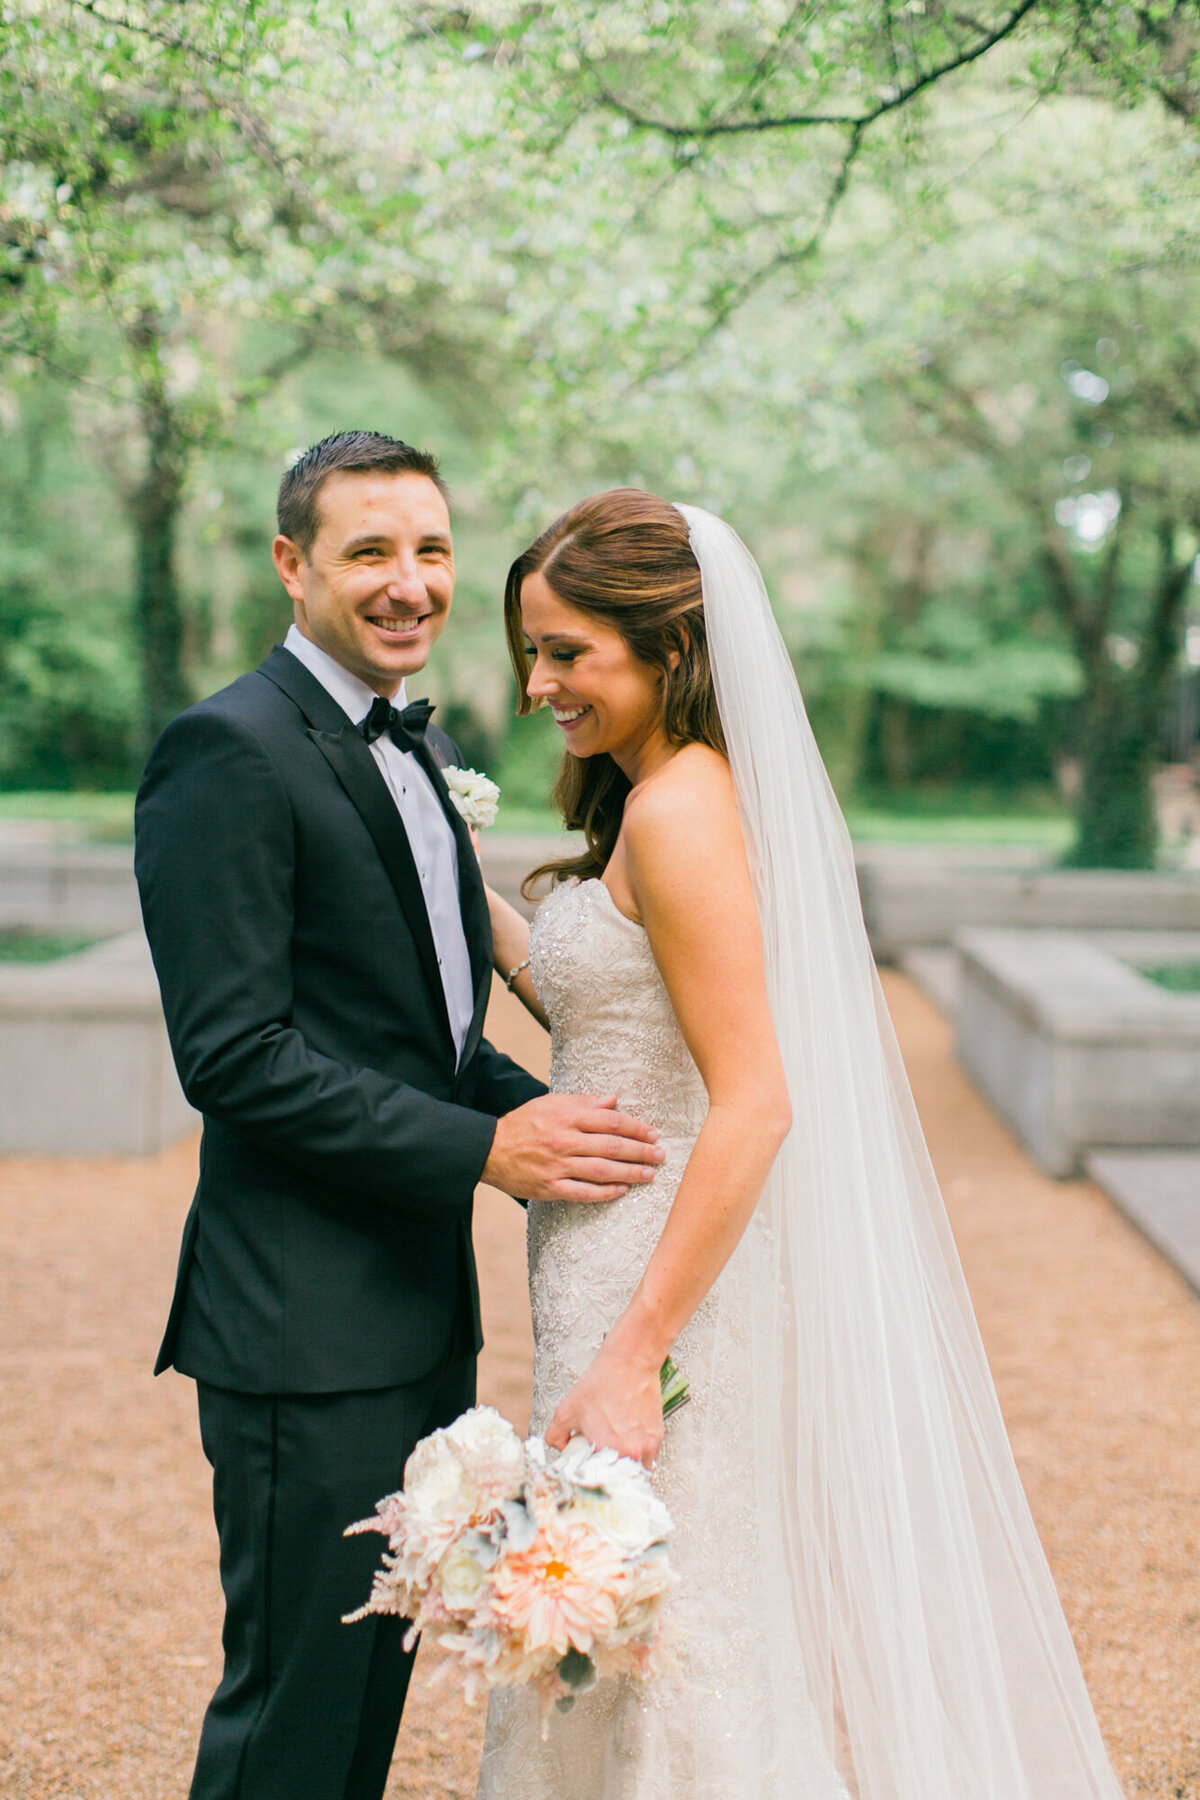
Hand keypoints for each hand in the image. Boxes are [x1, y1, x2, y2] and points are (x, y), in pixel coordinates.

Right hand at [482, 1093, 663, 1203]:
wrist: (489, 1150)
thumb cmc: (524, 1123)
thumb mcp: (551, 1102)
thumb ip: (584, 1102)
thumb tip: (614, 1100)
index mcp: (567, 1117)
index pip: (611, 1121)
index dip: (637, 1128)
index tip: (653, 1133)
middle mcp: (565, 1141)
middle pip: (612, 1147)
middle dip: (641, 1151)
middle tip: (660, 1155)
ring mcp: (558, 1166)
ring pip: (602, 1171)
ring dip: (630, 1173)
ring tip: (649, 1174)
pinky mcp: (550, 1187)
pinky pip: (583, 1192)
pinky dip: (605, 1193)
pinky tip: (622, 1191)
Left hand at [545, 1337, 664, 1468]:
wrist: (630, 1364)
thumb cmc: (601, 1384)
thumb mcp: (566, 1409)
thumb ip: (555, 1435)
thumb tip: (560, 1449)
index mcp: (604, 1449)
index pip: (595, 1479)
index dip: (588, 1473)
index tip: (586, 1466)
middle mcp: (628, 1453)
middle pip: (615, 1478)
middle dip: (606, 1471)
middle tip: (599, 1454)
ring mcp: (646, 1447)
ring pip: (633, 1472)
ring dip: (624, 1465)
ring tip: (615, 1447)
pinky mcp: (657, 1439)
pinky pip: (647, 1459)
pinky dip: (638, 1454)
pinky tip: (628, 1438)